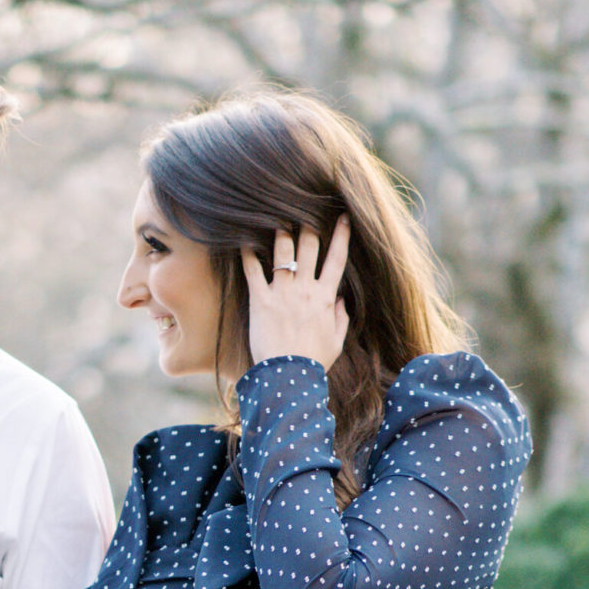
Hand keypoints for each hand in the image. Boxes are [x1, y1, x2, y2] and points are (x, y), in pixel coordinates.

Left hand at [241, 216, 349, 371]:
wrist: (289, 377)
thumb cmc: (313, 362)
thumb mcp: (336, 341)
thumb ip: (341, 317)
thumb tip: (341, 300)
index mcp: (325, 297)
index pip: (337, 259)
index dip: (342, 235)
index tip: (344, 217)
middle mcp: (305, 289)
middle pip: (309, 246)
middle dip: (308, 225)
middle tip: (304, 212)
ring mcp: (282, 292)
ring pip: (283, 251)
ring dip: (281, 231)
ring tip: (277, 218)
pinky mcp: (260, 300)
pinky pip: (253, 270)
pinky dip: (248, 253)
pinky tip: (244, 238)